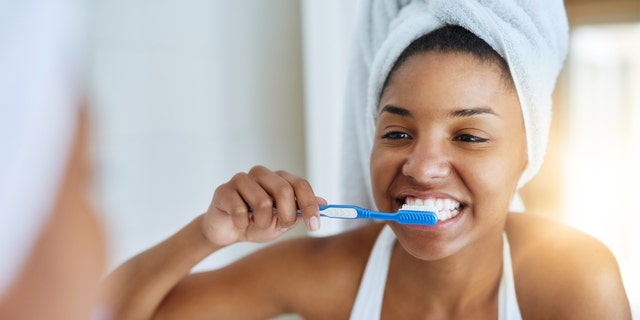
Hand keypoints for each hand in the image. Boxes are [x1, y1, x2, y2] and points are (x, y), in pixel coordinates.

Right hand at [202, 165, 325, 245]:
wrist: (228, 232)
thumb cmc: (256, 224)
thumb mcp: (282, 222)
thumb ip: (300, 211)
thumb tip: (324, 202)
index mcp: (279, 179)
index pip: (301, 185)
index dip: (310, 206)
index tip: (314, 226)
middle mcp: (261, 174)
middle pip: (284, 190)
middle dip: (286, 215)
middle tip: (280, 227)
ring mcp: (241, 179)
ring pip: (263, 202)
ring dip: (261, 222)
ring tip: (255, 225)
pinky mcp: (223, 190)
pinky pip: (240, 210)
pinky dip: (243, 223)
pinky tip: (239, 223)